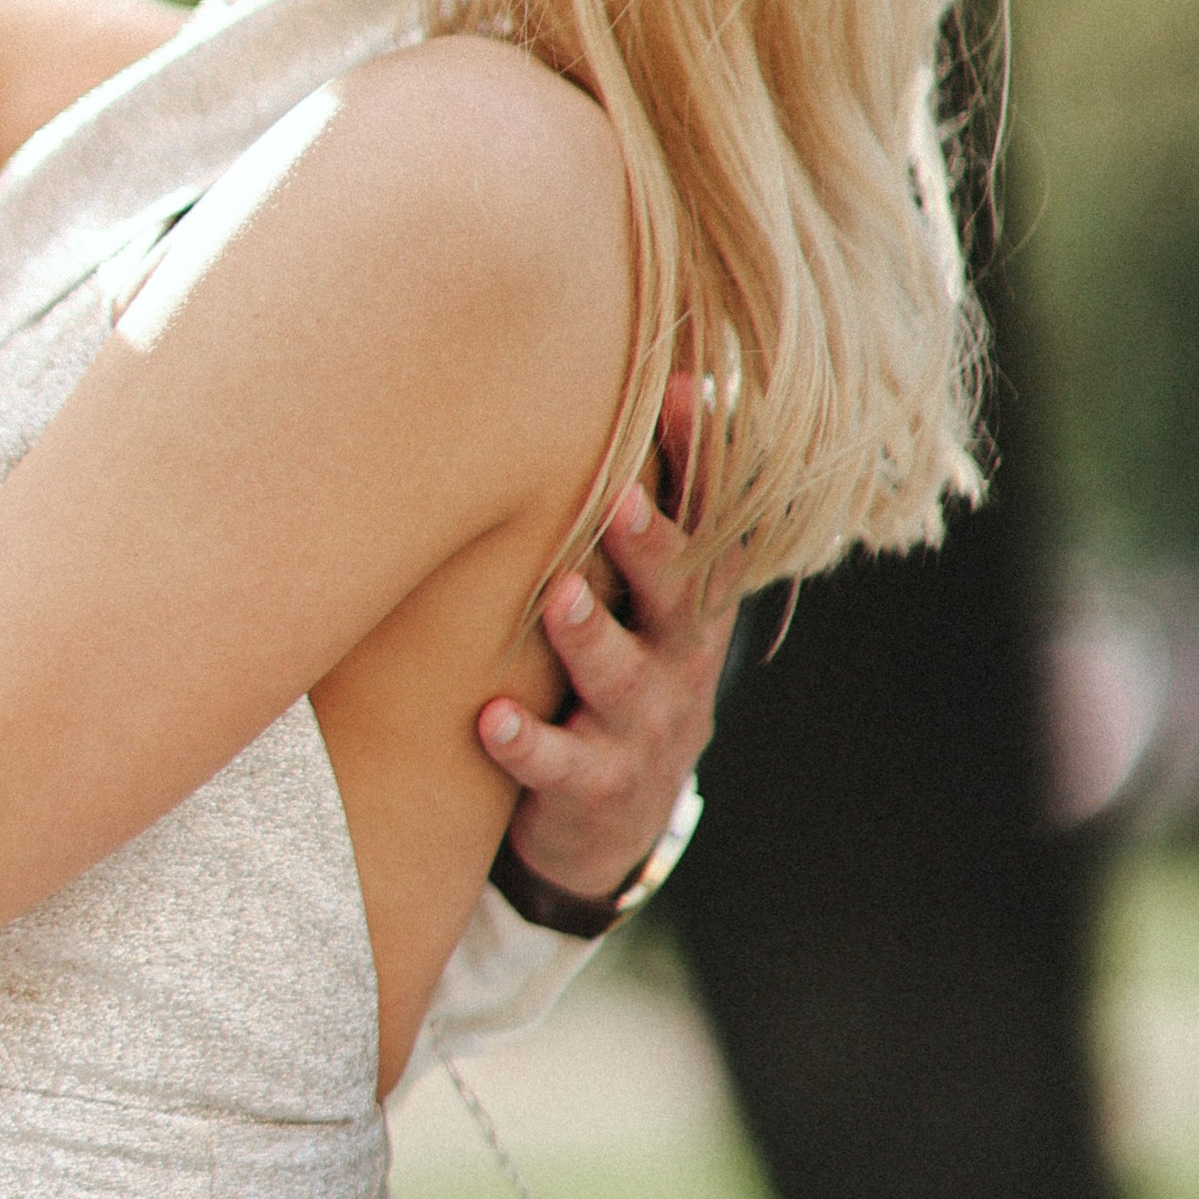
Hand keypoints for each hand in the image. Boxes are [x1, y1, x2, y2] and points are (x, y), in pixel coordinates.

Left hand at [474, 375, 736, 904]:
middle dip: (649, 544)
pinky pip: (563, 767)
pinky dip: (529, 744)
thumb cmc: (617, 667)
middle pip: (675, 595)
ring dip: (591, 637)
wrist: (616, 823)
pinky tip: (492, 720)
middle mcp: (678, 659)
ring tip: (560, 598)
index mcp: (689, 600)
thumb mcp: (641, 594)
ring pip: (621, 680)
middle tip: (616, 496)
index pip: (707, 521)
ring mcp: (643, 728)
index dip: (703, 458)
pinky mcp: (597, 789)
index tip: (684, 389)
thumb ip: (638, 504)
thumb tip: (645, 375)